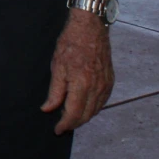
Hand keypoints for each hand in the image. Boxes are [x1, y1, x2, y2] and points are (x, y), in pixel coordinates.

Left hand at [41, 11, 114, 133]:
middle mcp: (97, 88)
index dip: (65, 125)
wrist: (90, 28)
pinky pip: (102, 101)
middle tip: (62, 126)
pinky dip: (92, 108)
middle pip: (86, 115)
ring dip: (83, 116)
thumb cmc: (71, 44)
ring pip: (95, 110)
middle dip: (74, 123)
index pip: (74, 114)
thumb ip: (54, 91)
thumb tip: (48, 109)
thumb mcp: (57, 66)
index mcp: (82, 84)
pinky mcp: (110, 81)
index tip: (57, 130)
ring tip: (70, 117)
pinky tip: (83, 105)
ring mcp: (105, 85)